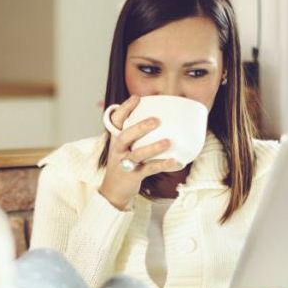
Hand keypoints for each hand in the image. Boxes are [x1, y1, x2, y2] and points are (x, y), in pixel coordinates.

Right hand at [98, 95, 179, 209]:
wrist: (113, 190)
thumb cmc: (124, 163)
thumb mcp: (124, 146)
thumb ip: (136, 134)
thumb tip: (161, 118)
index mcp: (116, 139)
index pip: (117, 121)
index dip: (125, 108)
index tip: (137, 98)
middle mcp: (118, 150)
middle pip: (125, 136)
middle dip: (140, 127)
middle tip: (156, 120)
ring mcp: (124, 163)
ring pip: (137, 154)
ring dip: (153, 148)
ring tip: (168, 142)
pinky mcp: (132, 176)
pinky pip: (148, 170)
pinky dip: (162, 165)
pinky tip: (175, 161)